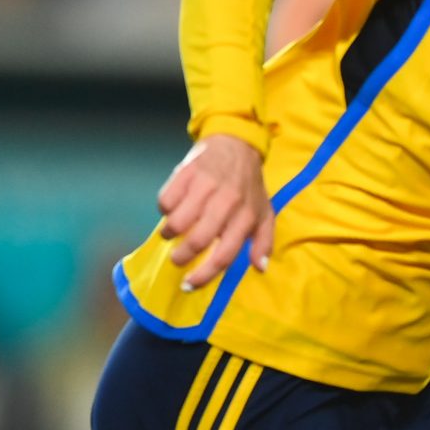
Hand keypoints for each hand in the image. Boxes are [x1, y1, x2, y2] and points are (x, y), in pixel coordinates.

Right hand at [157, 134, 272, 289]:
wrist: (235, 145)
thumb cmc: (249, 186)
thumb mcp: (265, 213)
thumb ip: (263, 242)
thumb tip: (260, 268)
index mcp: (246, 217)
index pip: (223, 255)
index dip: (204, 275)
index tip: (189, 284)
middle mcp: (227, 203)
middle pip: (197, 241)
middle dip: (181, 257)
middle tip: (177, 259)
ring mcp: (205, 187)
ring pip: (177, 222)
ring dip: (169, 234)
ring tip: (171, 233)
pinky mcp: (186, 173)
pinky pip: (165, 201)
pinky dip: (164, 210)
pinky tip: (172, 208)